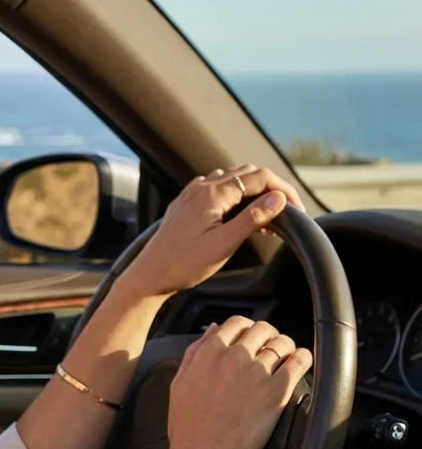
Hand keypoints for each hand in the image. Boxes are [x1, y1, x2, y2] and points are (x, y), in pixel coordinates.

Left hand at [122, 165, 304, 297]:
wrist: (150, 274)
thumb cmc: (184, 263)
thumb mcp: (224, 243)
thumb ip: (252, 218)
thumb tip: (279, 199)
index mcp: (213, 193)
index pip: (259, 177)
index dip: (283, 189)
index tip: (298, 209)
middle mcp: (201, 187)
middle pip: (247, 174)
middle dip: (271, 189)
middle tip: (287, 213)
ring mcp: (192, 194)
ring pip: (232, 180)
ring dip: (254, 193)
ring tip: (266, 219)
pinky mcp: (187, 204)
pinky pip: (217, 189)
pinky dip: (235, 197)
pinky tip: (240, 216)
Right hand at [166, 317, 312, 448]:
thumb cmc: (187, 426)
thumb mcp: (179, 382)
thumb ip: (194, 353)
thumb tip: (212, 330)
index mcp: (209, 352)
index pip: (236, 323)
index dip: (247, 327)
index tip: (252, 337)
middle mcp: (234, 356)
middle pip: (262, 330)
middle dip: (268, 335)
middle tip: (271, 347)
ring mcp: (256, 372)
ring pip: (281, 343)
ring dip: (286, 346)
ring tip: (287, 355)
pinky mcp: (276, 392)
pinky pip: (298, 363)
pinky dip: (303, 357)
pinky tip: (302, 361)